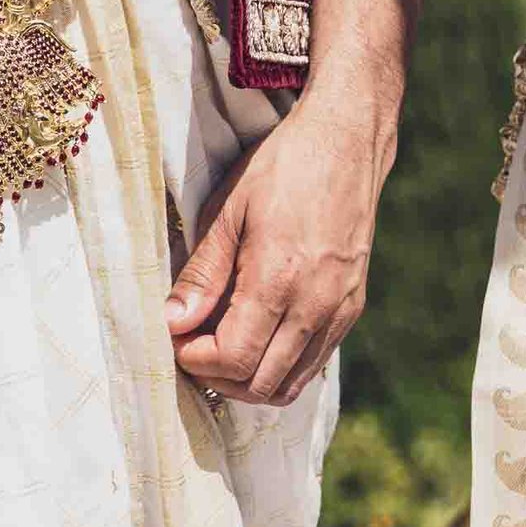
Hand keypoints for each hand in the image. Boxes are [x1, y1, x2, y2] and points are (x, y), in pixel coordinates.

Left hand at [164, 95, 395, 406]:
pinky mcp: (352, 307)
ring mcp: (339, 309)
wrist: (346, 141)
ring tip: (221, 348)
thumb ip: (203, 273)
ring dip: (248, 380)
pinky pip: (313, 363)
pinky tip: (257, 336)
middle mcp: (315, 304)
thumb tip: (173, 322)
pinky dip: (279, 367)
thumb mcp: (229, 209)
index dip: (196, 360)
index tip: (176, 338)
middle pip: (260, 385)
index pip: (235, 358)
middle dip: (217, 377)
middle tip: (192, 347)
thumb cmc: (283, 167)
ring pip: (289, 385)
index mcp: (280, 278)